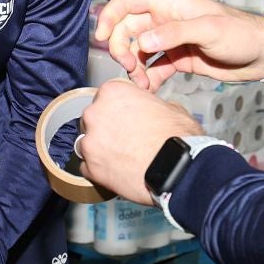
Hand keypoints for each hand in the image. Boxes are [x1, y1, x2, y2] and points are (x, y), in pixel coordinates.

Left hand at [78, 78, 205, 204]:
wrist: (176, 168)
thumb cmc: (176, 138)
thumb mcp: (171, 108)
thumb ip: (152, 105)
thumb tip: (154, 110)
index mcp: (112, 92)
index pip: (108, 94)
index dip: (120, 107)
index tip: (127, 115)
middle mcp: (94, 114)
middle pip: (94, 117)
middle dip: (107, 126)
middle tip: (127, 136)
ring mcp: (89, 142)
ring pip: (88, 142)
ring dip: (101, 147)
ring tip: (123, 156)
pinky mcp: (90, 168)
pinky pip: (88, 166)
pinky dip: (100, 168)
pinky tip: (117, 170)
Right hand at [94, 0, 263, 89]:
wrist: (261, 56)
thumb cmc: (239, 34)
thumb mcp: (209, 30)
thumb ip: (174, 34)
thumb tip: (142, 41)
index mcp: (169, 4)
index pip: (128, 2)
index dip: (110, 16)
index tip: (100, 37)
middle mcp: (165, 20)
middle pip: (127, 29)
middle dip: (121, 47)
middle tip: (129, 67)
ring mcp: (170, 41)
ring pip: (138, 50)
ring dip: (134, 67)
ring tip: (141, 83)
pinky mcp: (177, 60)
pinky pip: (153, 68)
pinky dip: (148, 79)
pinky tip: (150, 90)